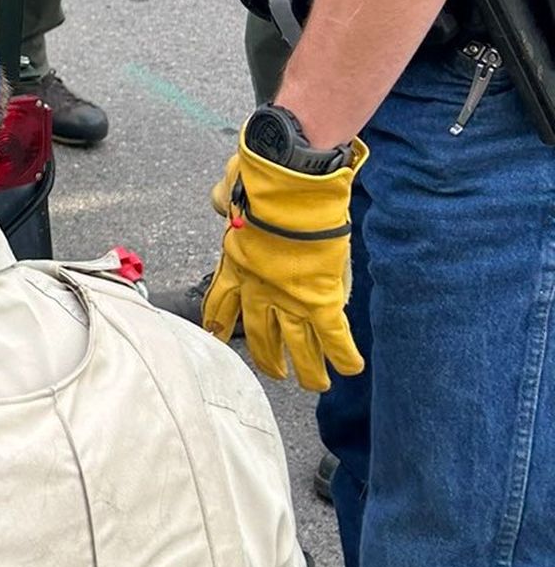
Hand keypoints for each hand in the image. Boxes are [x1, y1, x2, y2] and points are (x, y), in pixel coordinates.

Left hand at [202, 124, 368, 391]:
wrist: (287, 187)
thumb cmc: (259, 182)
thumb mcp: (229, 192)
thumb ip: (223, 199)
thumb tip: (219, 199)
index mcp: (235, 265)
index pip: (221, 303)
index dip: (218, 324)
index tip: (216, 339)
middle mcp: (259, 289)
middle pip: (259, 333)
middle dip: (267, 356)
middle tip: (273, 373)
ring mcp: (289, 298)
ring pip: (297, 344)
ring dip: (306, 368)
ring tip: (313, 384)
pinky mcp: (320, 299)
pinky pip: (333, 335)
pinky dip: (342, 353)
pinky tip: (351, 369)